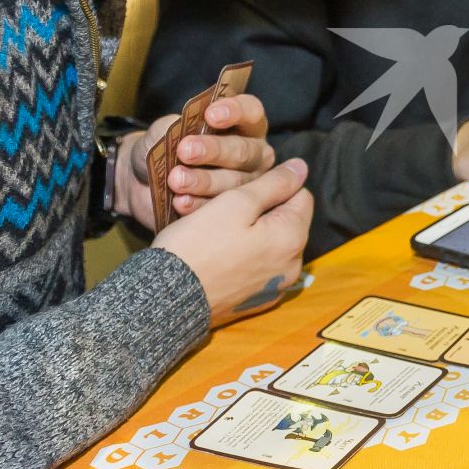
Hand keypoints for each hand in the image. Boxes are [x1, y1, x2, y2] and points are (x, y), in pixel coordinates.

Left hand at [116, 94, 278, 229]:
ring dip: (205, 181)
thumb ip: (172, 127)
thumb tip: (184, 134)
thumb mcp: (161, 130)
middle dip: (215, 150)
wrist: (140, 179)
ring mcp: (246, 184)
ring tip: (176, 179)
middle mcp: (252, 153)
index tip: (210, 115)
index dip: (235, 111)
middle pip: (244, 151)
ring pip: (235, 183)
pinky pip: (221, 209)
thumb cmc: (161, 145)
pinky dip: (198, 204)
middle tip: (185, 151)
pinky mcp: (231, 211)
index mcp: (242, 124)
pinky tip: (180, 201)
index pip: (251, 111)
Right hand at [153, 158, 312, 326]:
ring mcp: (275, 287)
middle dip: (264, 211)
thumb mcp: (236, 203)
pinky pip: (260, 268)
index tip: (242, 190)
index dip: (273, 186)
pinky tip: (221, 256)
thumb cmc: (199, 245)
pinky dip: (247, 257)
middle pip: (288, 222)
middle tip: (227, 209)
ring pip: (273, 245)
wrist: (167, 300)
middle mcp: (293, 266)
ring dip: (255, 234)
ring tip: (220, 232)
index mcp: (293, 238)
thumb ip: (273, 183)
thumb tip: (301, 167)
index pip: (301, 196)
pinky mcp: (257, 301)